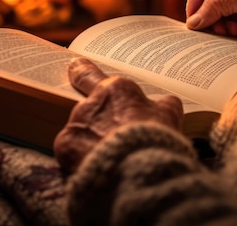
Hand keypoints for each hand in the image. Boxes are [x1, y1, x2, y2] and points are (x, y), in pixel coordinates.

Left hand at [54, 57, 182, 173]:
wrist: (138, 172)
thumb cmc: (156, 141)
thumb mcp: (170, 117)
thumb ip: (164, 105)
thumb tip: (166, 101)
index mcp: (115, 90)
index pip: (91, 73)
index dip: (82, 69)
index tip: (75, 65)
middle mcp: (91, 103)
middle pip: (83, 101)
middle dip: (83, 104)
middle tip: (79, 100)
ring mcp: (76, 125)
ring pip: (80, 129)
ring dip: (90, 139)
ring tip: (107, 157)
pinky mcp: (65, 148)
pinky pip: (72, 151)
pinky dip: (81, 158)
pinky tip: (95, 167)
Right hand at [185, 0, 236, 45]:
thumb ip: (216, 5)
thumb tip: (193, 21)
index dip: (195, 1)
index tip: (194, 20)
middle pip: (206, 5)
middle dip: (212, 18)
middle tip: (221, 29)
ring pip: (215, 21)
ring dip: (224, 29)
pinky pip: (227, 33)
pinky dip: (235, 37)